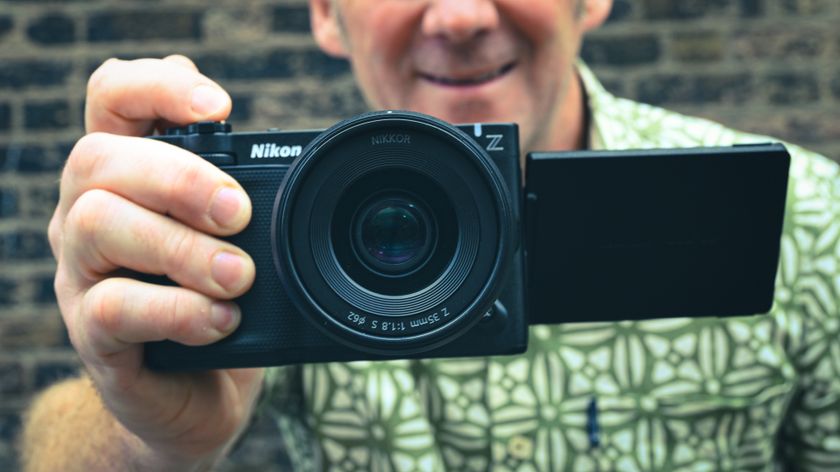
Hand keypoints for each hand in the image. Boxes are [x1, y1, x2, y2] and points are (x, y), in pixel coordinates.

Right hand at [49, 55, 262, 467]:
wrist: (199, 396)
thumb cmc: (223, 300)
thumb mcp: (241, 239)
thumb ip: (248, 192)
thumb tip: (301, 158)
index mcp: (128, 174)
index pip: (112, 97)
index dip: (157, 86)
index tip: (220, 107)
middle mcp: (89, 212)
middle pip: (98, 157)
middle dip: (179, 176)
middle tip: (240, 213)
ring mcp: (82, 274)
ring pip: (98, 224)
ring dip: (181, 246)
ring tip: (241, 276)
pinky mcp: (93, 335)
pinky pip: (112, 307)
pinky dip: (176, 310)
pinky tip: (221, 318)